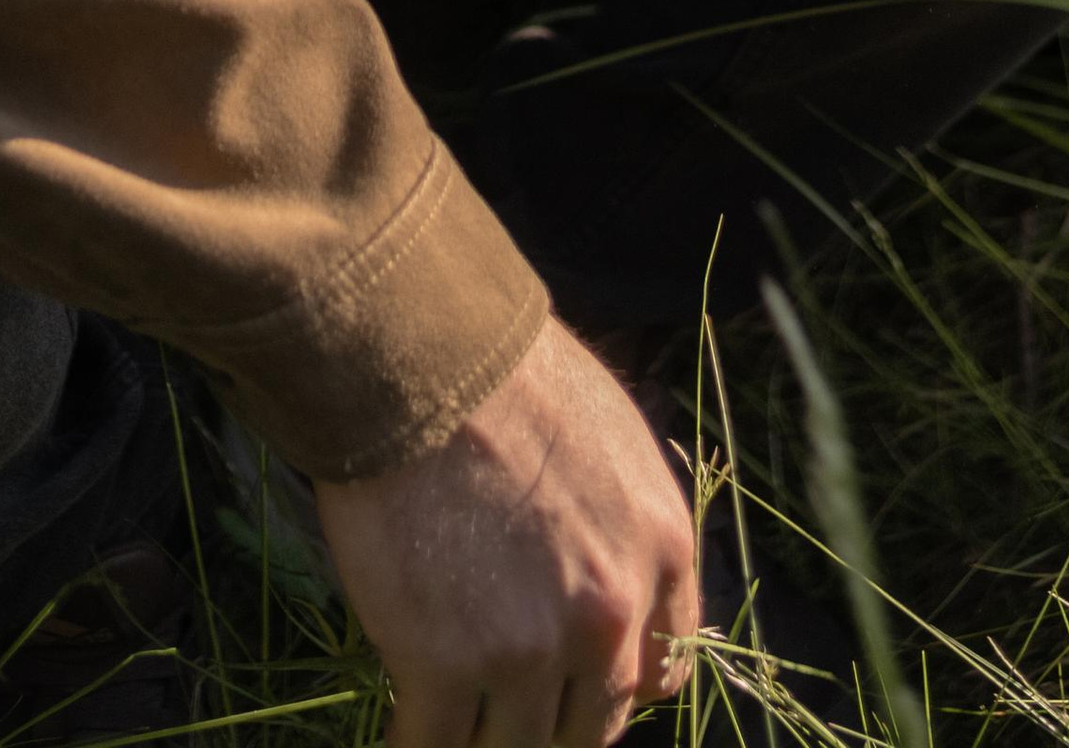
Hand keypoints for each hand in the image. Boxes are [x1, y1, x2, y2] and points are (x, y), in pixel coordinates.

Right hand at [313, 317, 699, 747]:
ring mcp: (528, 650)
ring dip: (485, 740)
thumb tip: (596, 573)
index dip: (614, 685)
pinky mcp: (443, 666)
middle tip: (509, 709)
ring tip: (454, 720)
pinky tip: (406, 733)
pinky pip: (435, 747)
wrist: (427, 360)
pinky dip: (418, 747)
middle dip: (551, 724)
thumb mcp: (614, 440)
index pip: (662, 672)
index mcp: (660, 553)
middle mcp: (609, 616)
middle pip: (592, 726)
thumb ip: (622, 527)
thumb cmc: (512, 374)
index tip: (576, 683)